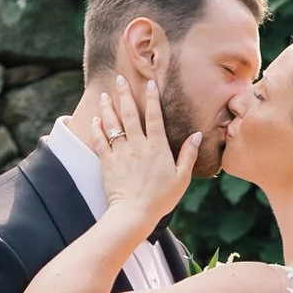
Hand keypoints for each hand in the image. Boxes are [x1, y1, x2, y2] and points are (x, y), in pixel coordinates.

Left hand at [86, 68, 196, 239]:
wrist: (134, 213)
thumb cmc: (161, 199)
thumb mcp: (181, 178)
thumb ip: (188, 155)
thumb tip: (196, 135)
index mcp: (157, 147)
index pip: (154, 116)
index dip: (151, 98)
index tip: (149, 83)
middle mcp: (138, 145)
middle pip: (129, 114)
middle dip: (124, 94)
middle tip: (119, 79)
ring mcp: (121, 153)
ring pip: (112, 124)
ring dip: (108, 108)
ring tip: (104, 95)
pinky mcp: (107, 163)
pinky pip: (100, 141)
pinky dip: (97, 129)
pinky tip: (95, 120)